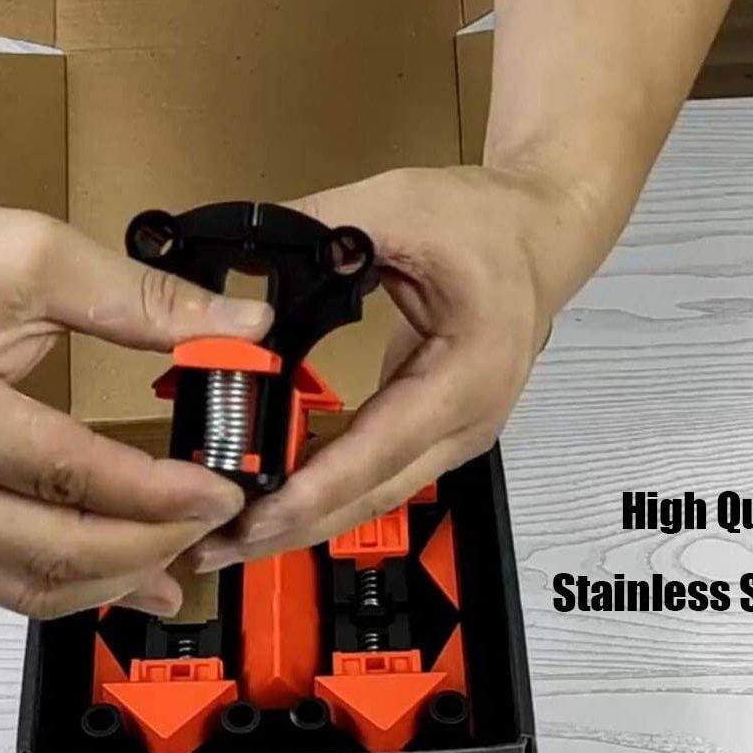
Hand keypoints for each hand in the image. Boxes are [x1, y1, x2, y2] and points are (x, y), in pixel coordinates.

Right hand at [0, 205, 271, 617]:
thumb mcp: (25, 260)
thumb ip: (141, 298)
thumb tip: (242, 325)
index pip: (74, 475)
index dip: (163, 493)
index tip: (224, 490)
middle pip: (57, 549)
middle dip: (156, 545)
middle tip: (217, 523)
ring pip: (30, 585)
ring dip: (120, 580)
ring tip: (185, 560)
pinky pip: (2, 581)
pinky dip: (73, 585)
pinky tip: (126, 577)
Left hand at [194, 165, 564, 567]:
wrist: (537, 238)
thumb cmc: (489, 226)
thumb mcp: (400, 206)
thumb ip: (319, 231)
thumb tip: (244, 272)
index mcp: (470, 371)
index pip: (384, 446)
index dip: (317, 486)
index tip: (256, 514)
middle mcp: (470, 419)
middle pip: (376, 494)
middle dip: (295, 526)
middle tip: (215, 546)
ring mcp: (459, 433)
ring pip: (376, 497)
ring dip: (306, 522)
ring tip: (232, 538)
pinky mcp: (441, 432)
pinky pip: (379, 477)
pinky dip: (329, 496)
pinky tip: (281, 502)